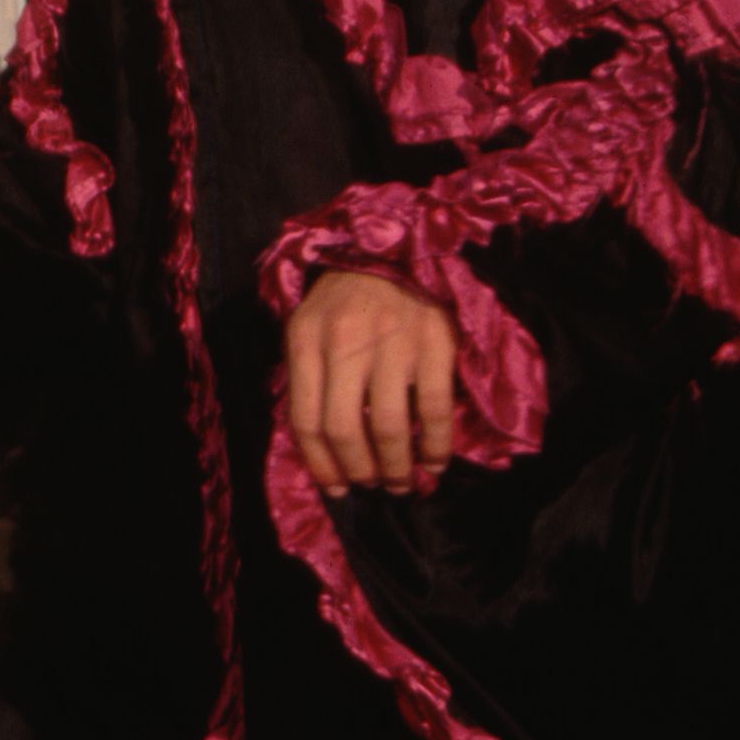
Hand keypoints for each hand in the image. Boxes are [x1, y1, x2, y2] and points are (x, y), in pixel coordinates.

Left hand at [285, 269, 458, 496]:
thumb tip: (321, 444)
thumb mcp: (309, 326)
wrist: (392, 251)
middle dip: (358, 469)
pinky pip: (433, 411)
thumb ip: (309, 375)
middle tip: (371, 486)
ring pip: (387, 425)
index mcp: (305, 339)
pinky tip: (434, 463)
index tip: (336, 488)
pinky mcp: (434, 345)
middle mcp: (343, 342)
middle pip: (343, 427)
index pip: (304, 418)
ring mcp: (391, 343)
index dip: (320, 463)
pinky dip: (435, 447)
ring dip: (396, 466)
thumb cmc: (345, 299)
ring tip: (402, 483)